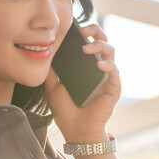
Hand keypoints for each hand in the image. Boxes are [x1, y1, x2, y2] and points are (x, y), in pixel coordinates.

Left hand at [45, 23, 120, 142]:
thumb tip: (44, 51)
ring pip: (111, 51)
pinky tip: (99, 64)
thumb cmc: (66, 111)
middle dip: (95, 31)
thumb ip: (50, 70)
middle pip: (102, 41)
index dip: (85, 31)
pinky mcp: (114, 86)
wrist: (76, 130)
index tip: (74, 27)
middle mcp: (98, 67)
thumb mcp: (52, 86)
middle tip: (84, 31)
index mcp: (85, 65)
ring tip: (87, 48)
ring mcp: (107, 76)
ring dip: (100, 45)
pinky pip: (115, 70)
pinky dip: (108, 64)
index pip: (88, 41)